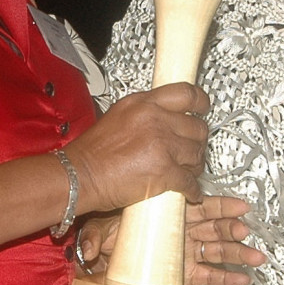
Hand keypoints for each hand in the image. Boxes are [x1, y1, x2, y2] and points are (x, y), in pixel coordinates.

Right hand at [66, 83, 209, 212]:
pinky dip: (192, 189)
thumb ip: (145, 112)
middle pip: (197, 127)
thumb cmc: (92, 151)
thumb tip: (165, 115)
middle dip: (197, 141)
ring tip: (186, 171)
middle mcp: (156, 119)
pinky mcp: (164, 171)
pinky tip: (189, 191)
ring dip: (195, 165)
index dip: (201, 101)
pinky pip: (190, 180)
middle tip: (191, 149)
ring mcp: (162, 145)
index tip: (204, 108)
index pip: (186, 93)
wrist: (79, 175)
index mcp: (144, 103)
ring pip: (197, 154)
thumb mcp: (118, 115)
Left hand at [74, 197, 264, 284]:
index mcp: (171, 215)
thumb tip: (87, 250)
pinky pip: (210, 276)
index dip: (223, 206)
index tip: (241, 206)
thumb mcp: (101, 230)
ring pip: (217, 252)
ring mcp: (187, 254)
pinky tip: (244, 279)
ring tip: (256, 258)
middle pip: (215, 229)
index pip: (202, 207)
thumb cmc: (109, 238)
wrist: (105, 259)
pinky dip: (227, 278)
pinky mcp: (186, 276)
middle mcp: (183, 233)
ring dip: (237, 254)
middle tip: (246, 230)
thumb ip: (96, 237)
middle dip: (233, 230)